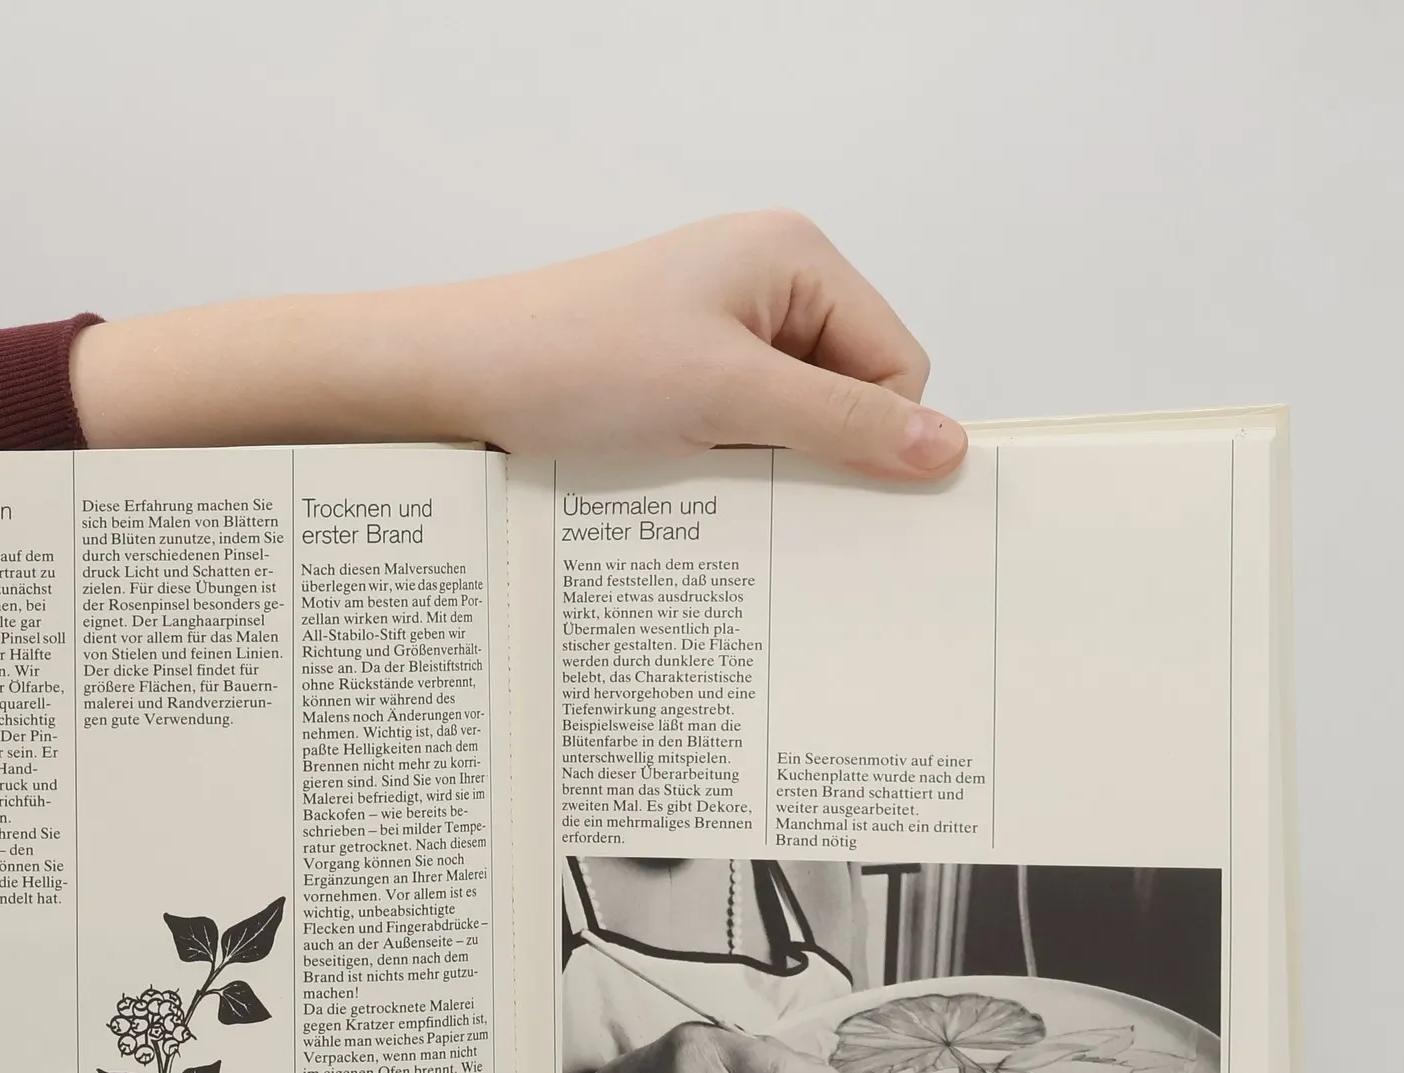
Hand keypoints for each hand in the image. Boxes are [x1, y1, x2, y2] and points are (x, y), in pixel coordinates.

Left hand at [71, 211, 964, 481]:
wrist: (458, 379)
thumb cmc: (574, 360)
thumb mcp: (727, 398)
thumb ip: (843, 425)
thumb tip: (945, 449)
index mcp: (795, 257)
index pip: (898, 364)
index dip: (874, 433)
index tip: (836, 484)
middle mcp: (765, 284)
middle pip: (851, 396)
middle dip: (816, 451)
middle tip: (757, 481)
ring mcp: (720, 331)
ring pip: (794, 425)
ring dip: (763, 465)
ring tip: (701, 470)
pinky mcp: (681, 377)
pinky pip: (743, 435)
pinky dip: (724, 468)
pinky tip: (680, 478)